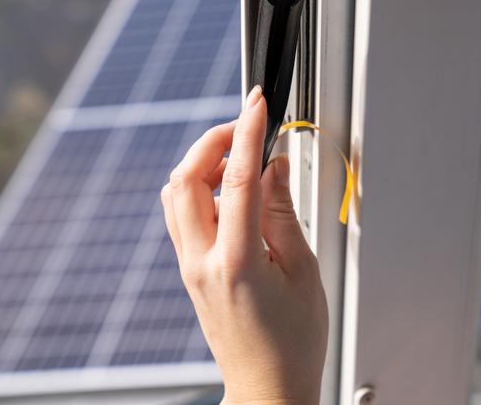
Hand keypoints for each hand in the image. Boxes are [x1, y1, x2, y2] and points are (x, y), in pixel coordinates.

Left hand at [160, 86, 328, 404]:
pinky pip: (182, 214)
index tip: (256, 103)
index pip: (236, 180)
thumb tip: (273, 167)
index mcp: (237, 262)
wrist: (267, 386)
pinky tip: (230, 191)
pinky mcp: (190, 270)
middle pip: (186, 178)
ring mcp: (190, 267)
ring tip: (240, 154)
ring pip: (176, 194)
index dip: (247, 133)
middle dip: (212, 140)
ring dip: (202, 163)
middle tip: (247, 125)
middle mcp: (202, 261)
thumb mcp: (303, 271)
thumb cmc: (293, 341)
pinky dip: (199, 187)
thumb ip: (284, 213)